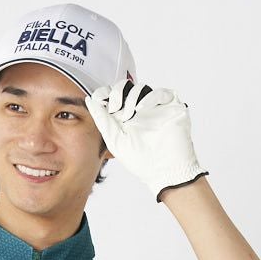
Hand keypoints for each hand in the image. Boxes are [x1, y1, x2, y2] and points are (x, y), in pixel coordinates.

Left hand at [84, 80, 208, 202]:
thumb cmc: (141, 161)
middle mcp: (139, 111)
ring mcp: (155, 108)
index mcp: (124, 118)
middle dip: (116, 94)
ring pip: (140, 88)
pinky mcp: (171, 107)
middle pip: (125, 88)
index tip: (98, 99)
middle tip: (114, 108)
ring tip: (129, 116)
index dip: (104, 94)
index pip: (112, 96)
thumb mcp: (114, 140)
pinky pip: (160, 93)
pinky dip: (148, 98)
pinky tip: (140, 109)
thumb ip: (102, 120)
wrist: (164, 171)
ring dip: (130, 98)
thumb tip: (89, 101)